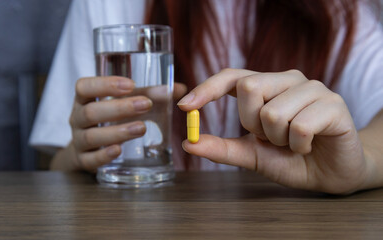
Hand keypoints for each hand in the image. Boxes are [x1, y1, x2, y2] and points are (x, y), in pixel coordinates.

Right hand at [61, 76, 185, 171]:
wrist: (86, 149)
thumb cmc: (109, 119)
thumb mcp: (124, 103)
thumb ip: (149, 95)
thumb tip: (181, 89)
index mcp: (84, 99)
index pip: (84, 86)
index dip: (104, 84)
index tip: (130, 84)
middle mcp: (77, 118)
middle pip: (91, 112)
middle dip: (119, 108)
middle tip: (145, 105)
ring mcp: (78, 141)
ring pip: (91, 136)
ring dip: (117, 131)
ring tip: (142, 128)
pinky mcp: (83, 161)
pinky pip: (90, 159)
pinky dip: (104, 155)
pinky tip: (119, 150)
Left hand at [178, 69, 369, 193]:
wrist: (330, 174)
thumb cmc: (290, 159)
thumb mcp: (251, 155)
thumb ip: (222, 148)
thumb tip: (189, 143)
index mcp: (266, 86)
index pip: (231, 77)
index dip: (207, 88)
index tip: (185, 106)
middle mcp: (287, 80)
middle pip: (249, 87)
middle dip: (251, 123)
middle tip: (270, 138)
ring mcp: (312, 88)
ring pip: (273, 111)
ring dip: (278, 139)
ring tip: (292, 144)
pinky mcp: (333, 103)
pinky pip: (299, 126)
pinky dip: (298, 146)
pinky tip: (308, 146)